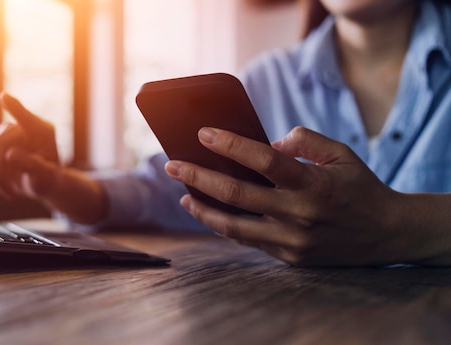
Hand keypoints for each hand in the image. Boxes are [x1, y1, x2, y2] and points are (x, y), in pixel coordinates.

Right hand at [0, 92, 59, 199]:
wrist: (43, 183)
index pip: (26, 118)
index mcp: (43, 131)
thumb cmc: (49, 179)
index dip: (14, 107)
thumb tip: (9, 154)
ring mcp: (9, 132)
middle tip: (10, 195)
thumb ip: (33, 166)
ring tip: (8, 194)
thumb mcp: (46, 178)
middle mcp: (25, 126)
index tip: (3, 97)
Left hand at [164, 126, 424, 265]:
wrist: (387, 234)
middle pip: (237, 194)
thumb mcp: (341, 153)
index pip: (263, 160)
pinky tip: (210, 212)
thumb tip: (269, 145)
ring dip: (203, 209)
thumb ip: (305, 141)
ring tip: (185, 194)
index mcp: (313, 183)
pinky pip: (248, 241)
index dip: (230, 145)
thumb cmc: (359, 187)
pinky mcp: (290, 258)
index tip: (203, 134)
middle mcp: (300, 214)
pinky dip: (225, 226)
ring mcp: (293, 241)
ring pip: (234, 226)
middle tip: (172, 165)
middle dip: (199, 177)